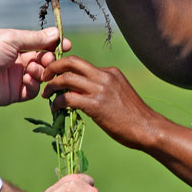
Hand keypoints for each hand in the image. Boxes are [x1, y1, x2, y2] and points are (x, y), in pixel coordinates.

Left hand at [0, 27, 71, 106]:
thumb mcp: (11, 39)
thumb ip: (35, 38)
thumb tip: (55, 33)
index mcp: (14, 44)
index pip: (39, 43)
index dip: (53, 44)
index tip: (65, 45)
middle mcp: (16, 60)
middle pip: (42, 59)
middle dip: (49, 59)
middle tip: (49, 59)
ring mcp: (16, 77)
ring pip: (40, 75)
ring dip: (41, 71)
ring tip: (33, 70)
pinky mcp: (14, 93)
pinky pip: (32, 90)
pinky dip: (34, 85)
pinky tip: (26, 80)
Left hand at [41, 56, 164, 150]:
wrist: (147, 128)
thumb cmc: (134, 117)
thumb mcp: (118, 93)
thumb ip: (102, 88)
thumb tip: (81, 93)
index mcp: (110, 72)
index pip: (81, 63)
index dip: (64, 67)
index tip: (55, 76)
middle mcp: (105, 75)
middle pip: (71, 62)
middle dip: (53, 68)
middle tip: (44, 78)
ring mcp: (100, 89)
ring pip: (66, 78)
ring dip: (51, 86)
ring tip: (46, 95)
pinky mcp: (96, 105)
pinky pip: (68, 98)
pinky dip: (58, 102)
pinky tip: (56, 109)